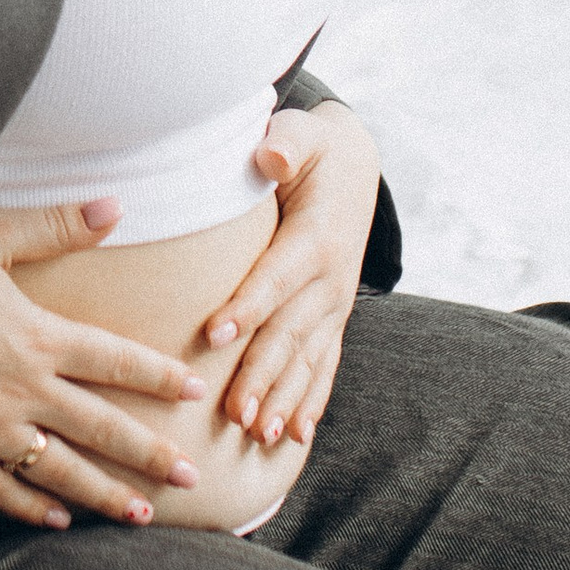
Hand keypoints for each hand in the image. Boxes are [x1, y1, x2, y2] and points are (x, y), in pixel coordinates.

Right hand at [0, 193, 208, 527]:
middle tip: (192, 479)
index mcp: (37, 335)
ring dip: (106, 495)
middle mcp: (23, 390)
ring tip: (142, 515)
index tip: (195, 391)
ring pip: (61, 471)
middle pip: (102, 428)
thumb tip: (115, 207)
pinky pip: (2, 491)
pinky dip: (34, 509)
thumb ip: (54, 225)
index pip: (115, 361)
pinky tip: (59, 521)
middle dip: (151, 455)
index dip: (159, 376)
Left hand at [204, 103, 380, 451]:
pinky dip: (311, 401)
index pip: (276, 276)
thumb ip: (286, 144)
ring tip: (258, 434)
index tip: (214, 334)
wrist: (356, 168)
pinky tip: (296, 435)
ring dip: (283, 398)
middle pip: (289, 332)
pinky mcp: (333, 318)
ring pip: (306, 359)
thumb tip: (270, 158)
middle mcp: (330, 278)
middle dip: (262, 374)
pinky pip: (324, 365)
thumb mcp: (302, 134)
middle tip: (233, 412)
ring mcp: (334, 304)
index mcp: (315, 236)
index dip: (248, 305)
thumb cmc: (313, 150)